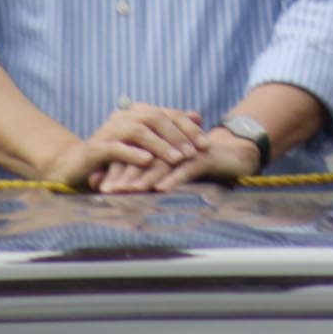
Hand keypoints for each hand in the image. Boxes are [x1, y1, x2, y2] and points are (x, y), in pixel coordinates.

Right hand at [39, 104, 208, 188]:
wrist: (76, 166)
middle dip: (176, 134)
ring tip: (176, 158)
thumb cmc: (116, 157)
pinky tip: (148, 161)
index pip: (166, 113)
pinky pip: (116, 148)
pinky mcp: (96, 148)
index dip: (187, 126)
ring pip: (138, 131)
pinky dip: (133, 154)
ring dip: (159, 144)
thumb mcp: (145, 144)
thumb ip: (169, 130)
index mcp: (135, 114)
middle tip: (193, 151)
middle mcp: (122, 118)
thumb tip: (198, 116)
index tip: (205, 143)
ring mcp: (108, 131)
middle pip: (154, 117)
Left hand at [96, 125, 263, 193]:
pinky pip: (186, 168)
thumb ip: (144, 175)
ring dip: (144, 177)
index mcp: (160, 143)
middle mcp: (171, 143)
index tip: (99, 186)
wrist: (233, 156)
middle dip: (124, 174)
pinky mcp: (203, 156)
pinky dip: (173, 178)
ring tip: (128, 190)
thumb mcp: (169, 170)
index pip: (134, 155)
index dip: (116, 169)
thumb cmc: (197, 166)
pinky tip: (161, 189)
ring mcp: (187, 148)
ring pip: (161, 162)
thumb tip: (109, 184)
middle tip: (107, 189)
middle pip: (143, 157)